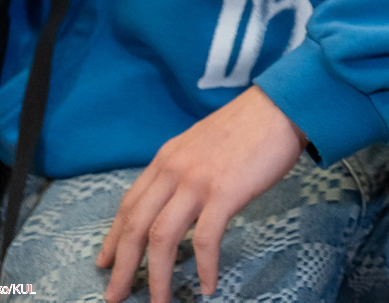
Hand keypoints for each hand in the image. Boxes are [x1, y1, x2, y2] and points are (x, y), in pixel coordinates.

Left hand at [96, 86, 306, 301]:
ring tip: (158, 302)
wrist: (283, 106)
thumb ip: (184, 167)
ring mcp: (198, 182)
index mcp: (167, 158)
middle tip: (114, 295)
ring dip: (157, 276)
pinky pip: (206, 239)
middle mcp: (174, 170)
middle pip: (135, 226)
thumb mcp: (202, 141)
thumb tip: (178, 200)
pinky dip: (204, 266)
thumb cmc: (251, 124)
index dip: (114, 237)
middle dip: (122, 266)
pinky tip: (208, 285)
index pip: (129, 204)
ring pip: (161, 238)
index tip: (105, 261)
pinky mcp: (225, 192)